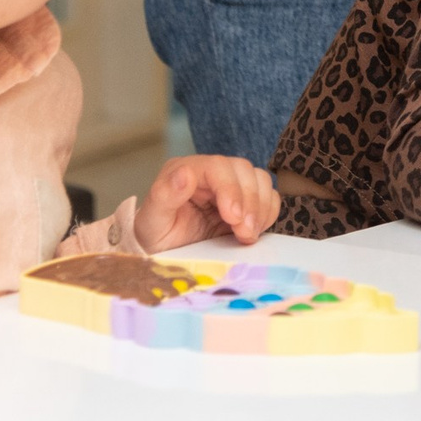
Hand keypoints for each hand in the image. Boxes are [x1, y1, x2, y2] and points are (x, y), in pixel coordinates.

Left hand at [133, 154, 280, 251]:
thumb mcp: (151, 222)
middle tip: (244, 232)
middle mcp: (211, 173)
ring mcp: (230, 186)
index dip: (230, 188)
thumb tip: (185, 173)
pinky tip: (253, 231)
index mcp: (186, 170)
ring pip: (260, 180)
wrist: (167, 254)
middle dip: (249, 202)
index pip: (217, 166)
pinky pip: (269, 197)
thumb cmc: (156, 237)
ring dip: (260, 208)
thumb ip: (164, 196)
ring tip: (247, 234)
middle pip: (243, 170)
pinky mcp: (245, 202)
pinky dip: (267, 214)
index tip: (233, 217)